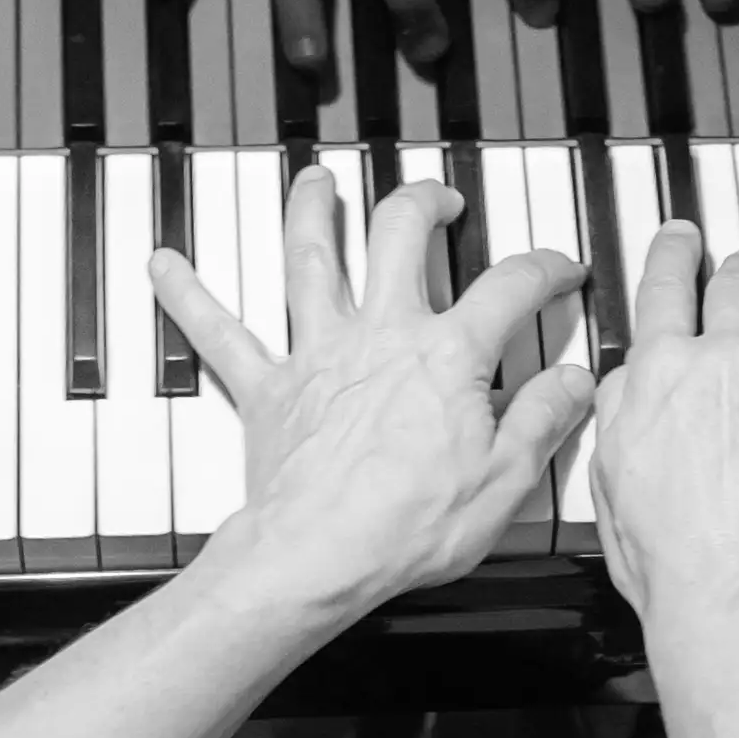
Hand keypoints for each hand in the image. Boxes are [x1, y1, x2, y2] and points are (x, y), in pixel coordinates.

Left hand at [153, 166, 590, 620]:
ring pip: (311, 258)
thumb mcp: (505, 479)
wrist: (318, 557)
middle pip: (400, 236)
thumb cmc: (405, 528)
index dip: (546, 270)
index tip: (562, 272)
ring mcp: (319, 355)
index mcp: (447, 356)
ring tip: (316, 180)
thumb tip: (575, 382)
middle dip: (424, 203)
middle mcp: (380, 336)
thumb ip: (544, 418)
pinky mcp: (269, 389)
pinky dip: (189, 296)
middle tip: (439, 200)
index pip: (510, 287)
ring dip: (312, 210)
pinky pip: (219, 333)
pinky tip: (163, 265)